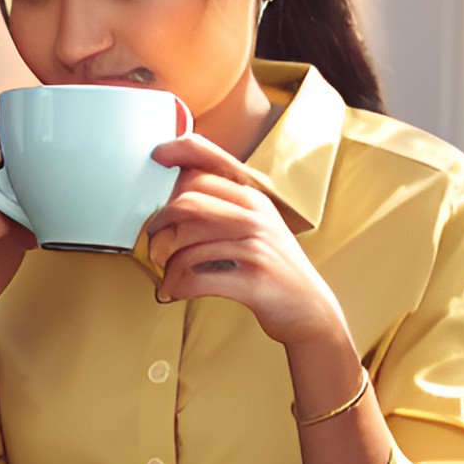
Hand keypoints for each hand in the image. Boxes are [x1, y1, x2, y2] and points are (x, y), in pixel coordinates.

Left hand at [146, 134, 347, 353]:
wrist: (310, 308)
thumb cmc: (272, 268)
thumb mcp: (258, 227)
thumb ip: (225, 207)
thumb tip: (176, 193)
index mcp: (254, 198)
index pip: (208, 162)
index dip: (177, 154)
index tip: (156, 157)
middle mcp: (256, 216)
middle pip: (188, 203)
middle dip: (160, 225)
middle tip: (153, 244)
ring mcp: (256, 247)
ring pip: (186, 245)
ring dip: (166, 266)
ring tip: (166, 277)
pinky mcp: (253, 281)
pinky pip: (195, 278)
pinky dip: (175, 288)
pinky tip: (173, 292)